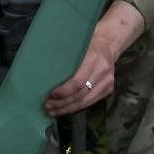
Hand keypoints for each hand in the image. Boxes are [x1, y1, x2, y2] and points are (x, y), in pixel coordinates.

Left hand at [45, 0, 145, 116]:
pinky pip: (91, 102)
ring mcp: (108, 81)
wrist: (109, 43)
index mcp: (93, 58)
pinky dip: (77, 107)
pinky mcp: (109, 89)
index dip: (62, 91)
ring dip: (68, 108)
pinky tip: (66, 109)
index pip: (77, 82)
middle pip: (80, 94)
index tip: (50, 94)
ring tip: (54, 111)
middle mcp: (103, 71)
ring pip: (85, 101)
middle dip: (62, 103)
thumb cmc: (86, 42)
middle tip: (47, 106)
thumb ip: (65, 60)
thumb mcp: (76, 46)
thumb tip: (44, 76)